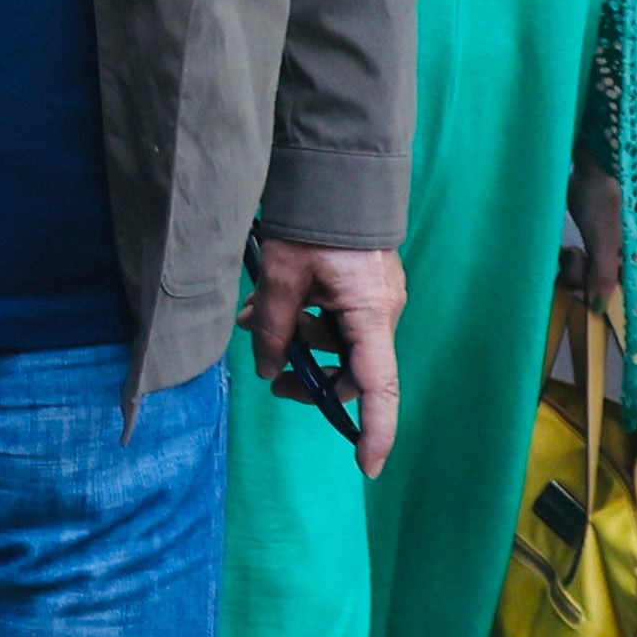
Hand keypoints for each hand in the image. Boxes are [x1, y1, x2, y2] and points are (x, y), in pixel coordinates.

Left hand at [249, 241, 406, 477]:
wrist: (337, 170)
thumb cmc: (314, 221)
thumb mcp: (281, 274)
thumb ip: (274, 325)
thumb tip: (267, 366)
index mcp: (369, 313)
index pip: (379, 386)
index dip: (375, 430)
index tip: (368, 466)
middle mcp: (381, 311)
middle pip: (351, 369)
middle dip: (310, 376)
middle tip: (269, 373)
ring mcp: (375, 299)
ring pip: (339, 342)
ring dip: (299, 340)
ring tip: (255, 322)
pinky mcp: (364, 286)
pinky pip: (337, 319)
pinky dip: (306, 319)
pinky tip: (270, 306)